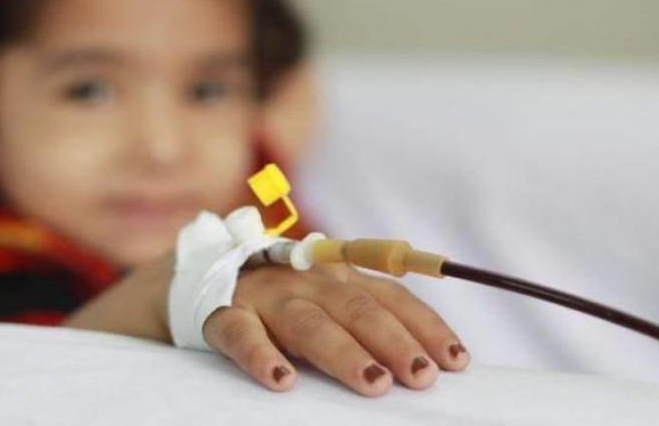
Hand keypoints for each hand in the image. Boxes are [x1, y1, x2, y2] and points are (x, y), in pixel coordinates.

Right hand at [202, 263, 468, 396]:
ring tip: (373, 382)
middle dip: (393, 341)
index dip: (425, 326)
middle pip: (357, 308)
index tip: (456, 361)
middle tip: (421, 375)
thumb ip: (365, 317)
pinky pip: (241, 333)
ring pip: (308, 322)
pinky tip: (280, 381)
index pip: (391, 297)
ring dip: (343, 351)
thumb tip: (428, 362)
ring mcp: (266, 296)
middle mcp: (307, 280)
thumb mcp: (326, 298)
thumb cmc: (281, 300)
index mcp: (338, 276)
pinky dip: (260, 354)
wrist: (201, 275)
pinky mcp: (225, 313)